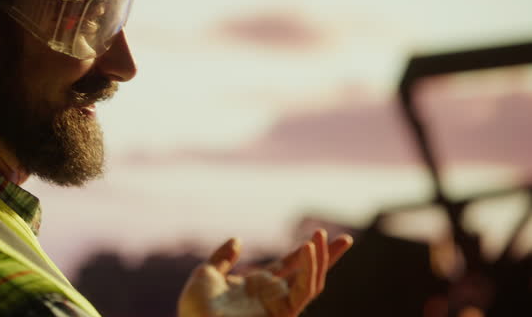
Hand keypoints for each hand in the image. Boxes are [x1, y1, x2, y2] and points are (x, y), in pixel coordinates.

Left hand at [177, 230, 352, 316]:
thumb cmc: (196, 308)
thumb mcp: (206, 274)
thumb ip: (222, 257)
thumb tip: (238, 240)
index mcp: (258, 286)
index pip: (290, 266)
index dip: (305, 251)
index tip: (318, 234)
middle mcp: (273, 296)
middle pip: (310, 275)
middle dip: (328, 257)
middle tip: (347, 239)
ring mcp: (280, 306)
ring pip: (312, 283)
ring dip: (321, 259)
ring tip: (320, 234)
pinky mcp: (284, 313)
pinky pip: (304, 290)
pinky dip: (309, 269)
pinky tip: (308, 248)